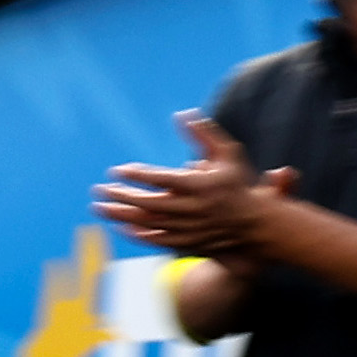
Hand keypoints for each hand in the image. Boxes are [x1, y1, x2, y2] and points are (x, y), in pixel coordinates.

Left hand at [95, 112, 295, 255]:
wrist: (256, 223)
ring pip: (150, 224)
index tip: (118, 170)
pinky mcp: (188, 243)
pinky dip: (137, 234)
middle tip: (99, 189)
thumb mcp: (228, 154)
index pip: (163, 180)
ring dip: (122, 216)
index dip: (138, 175)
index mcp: (202, 186)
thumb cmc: (238, 184)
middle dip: (122, 197)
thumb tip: (183, 113)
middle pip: (150, 204)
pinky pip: (157, 240)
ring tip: (99, 207)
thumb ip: (205, 134)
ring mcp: (190, 229)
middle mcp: (195, 209)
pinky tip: (120, 225)